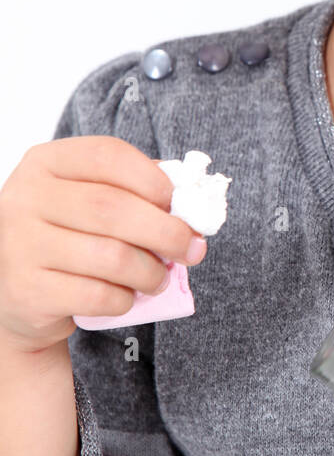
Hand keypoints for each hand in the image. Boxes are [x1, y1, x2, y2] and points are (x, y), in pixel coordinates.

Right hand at [0, 136, 205, 353]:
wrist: (16, 292)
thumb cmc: (66, 236)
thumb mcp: (85, 198)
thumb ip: (131, 191)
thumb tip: (191, 203)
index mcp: (45, 163)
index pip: (107, 156)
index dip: (153, 179)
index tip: (179, 203)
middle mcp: (25, 198)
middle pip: (113, 208)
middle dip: (166, 232)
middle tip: (193, 249)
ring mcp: (21, 246)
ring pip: (111, 257)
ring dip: (150, 272)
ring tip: (158, 278)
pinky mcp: (27, 292)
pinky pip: (97, 296)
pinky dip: (124, 300)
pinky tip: (125, 296)